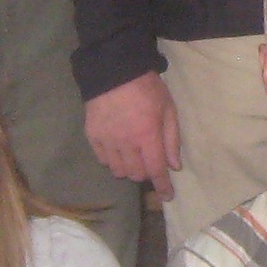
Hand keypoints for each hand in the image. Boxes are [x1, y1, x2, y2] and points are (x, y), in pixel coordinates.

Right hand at [82, 72, 181, 198]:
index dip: (162, 186)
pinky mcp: (92, 135)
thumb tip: (174, 166)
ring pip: (118, 170)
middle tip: (150, 160)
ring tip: (133, 156)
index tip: (167, 196)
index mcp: (147, 135)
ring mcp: (106, 140)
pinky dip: (112, 160)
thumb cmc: (147, 88)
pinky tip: (118, 150)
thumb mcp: (168, 109)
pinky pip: (102, 159)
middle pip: (136, 174)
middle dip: (146, 172)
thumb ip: (172, 139)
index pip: (156, 170)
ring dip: (129, 168)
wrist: (114, 70)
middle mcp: (125, 142)